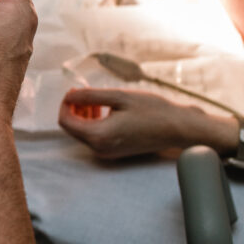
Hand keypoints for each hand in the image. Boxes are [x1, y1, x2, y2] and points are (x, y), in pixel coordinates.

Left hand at [58, 88, 210, 158]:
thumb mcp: (118, 96)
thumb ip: (89, 96)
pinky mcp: (114, 152)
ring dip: (84, 115)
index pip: (65, 121)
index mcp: (98, 136)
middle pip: (72, 127)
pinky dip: (94, 123)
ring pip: (82, 132)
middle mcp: (99, 149)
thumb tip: (69, 95)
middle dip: (74, 109)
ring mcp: (107, 153)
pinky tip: (106, 111)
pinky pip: (95, 137)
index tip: (74, 91)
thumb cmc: (152, 111)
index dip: (65, 104)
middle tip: (85, 93)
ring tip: (98, 101)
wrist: (178, 128)